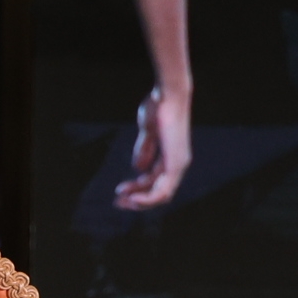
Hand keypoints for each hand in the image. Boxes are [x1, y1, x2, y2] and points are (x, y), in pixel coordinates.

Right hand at [114, 84, 192, 210]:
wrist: (167, 95)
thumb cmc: (159, 107)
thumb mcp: (148, 132)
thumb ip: (145, 149)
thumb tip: (138, 167)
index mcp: (172, 157)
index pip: (155, 182)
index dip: (137, 189)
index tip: (119, 190)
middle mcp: (178, 164)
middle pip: (158, 192)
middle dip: (137, 199)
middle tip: (118, 202)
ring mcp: (179, 165)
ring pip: (161, 196)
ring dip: (140, 202)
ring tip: (122, 201)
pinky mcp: (176, 165)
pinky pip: (162, 191)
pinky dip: (147, 199)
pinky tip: (133, 199)